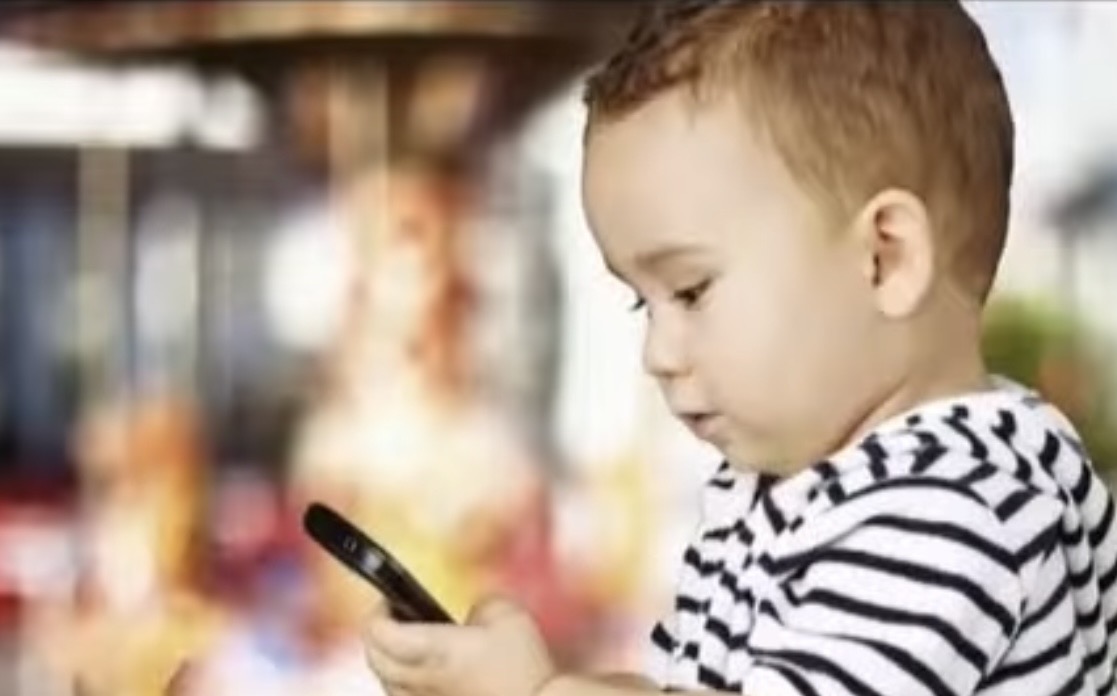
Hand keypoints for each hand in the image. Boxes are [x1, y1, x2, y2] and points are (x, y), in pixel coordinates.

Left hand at [363, 596, 556, 695]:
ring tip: (411, 646)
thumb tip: (470, 617)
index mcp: (431, 650)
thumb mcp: (506, 615)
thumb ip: (480, 606)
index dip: (378, 611)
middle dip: (378, 634)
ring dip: (389, 660)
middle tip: (395, 618)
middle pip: (374, 658)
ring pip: (387, 683)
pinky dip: (405, 683)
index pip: (377, 632)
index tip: (391, 599)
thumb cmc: (523, 667)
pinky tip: (428, 674)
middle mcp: (420, 681)